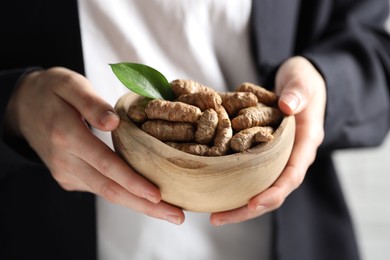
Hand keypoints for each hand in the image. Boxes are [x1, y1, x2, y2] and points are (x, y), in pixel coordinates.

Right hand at [5, 67, 183, 224]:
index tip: (158, 195)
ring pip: (106, 193)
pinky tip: (144, 195)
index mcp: (67, 135)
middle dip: (144, 205)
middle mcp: (65, 160)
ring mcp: (65, 172)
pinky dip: (124, 193)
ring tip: (168, 210)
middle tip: (176, 216)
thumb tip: (114, 122)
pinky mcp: (68, 177)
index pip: (105, 164)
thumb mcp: (70, 84)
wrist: (24, 106)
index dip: (132, 181)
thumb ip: (91, 103)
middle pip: (109, 189)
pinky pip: (99, 187)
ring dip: (137, 203)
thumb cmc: (53, 91)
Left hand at [210, 56, 325, 224]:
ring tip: (212, 214)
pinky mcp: (263, 154)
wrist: (298, 84)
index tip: (252, 203)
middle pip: (272, 191)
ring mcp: (276, 158)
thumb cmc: (303, 83)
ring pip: (259, 187)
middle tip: (218, 218)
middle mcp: (290, 157)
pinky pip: (249, 174)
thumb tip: (287, 106)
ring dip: (237, 203)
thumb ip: (298, 93)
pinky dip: (233, 183)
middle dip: (247, 209)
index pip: (291, 176)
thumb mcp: (303, 82)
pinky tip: (213, 188)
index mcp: (304, 145)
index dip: (273, 192)